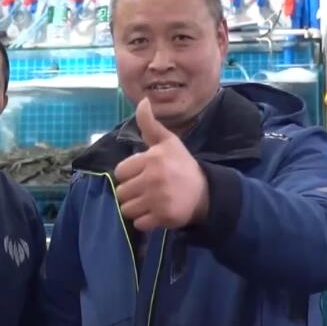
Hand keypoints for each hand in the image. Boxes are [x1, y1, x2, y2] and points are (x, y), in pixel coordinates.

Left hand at [114, 98, 209, 231]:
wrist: (206, 192)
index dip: (129, 175)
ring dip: (136, 208)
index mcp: (152, 158)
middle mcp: (153, 178)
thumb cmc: (182, 165)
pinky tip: (156, 213)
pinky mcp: (162, 217)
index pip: (120, 172)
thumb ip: (150, 124)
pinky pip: (139, 224)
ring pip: (127, 209)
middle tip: (147, 190)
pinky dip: (145, 221)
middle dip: (131, 193)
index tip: (143, 175)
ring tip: (149, 202)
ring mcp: (158, 199)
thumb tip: (142, 101)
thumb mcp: (168, 142)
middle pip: (121, 192)